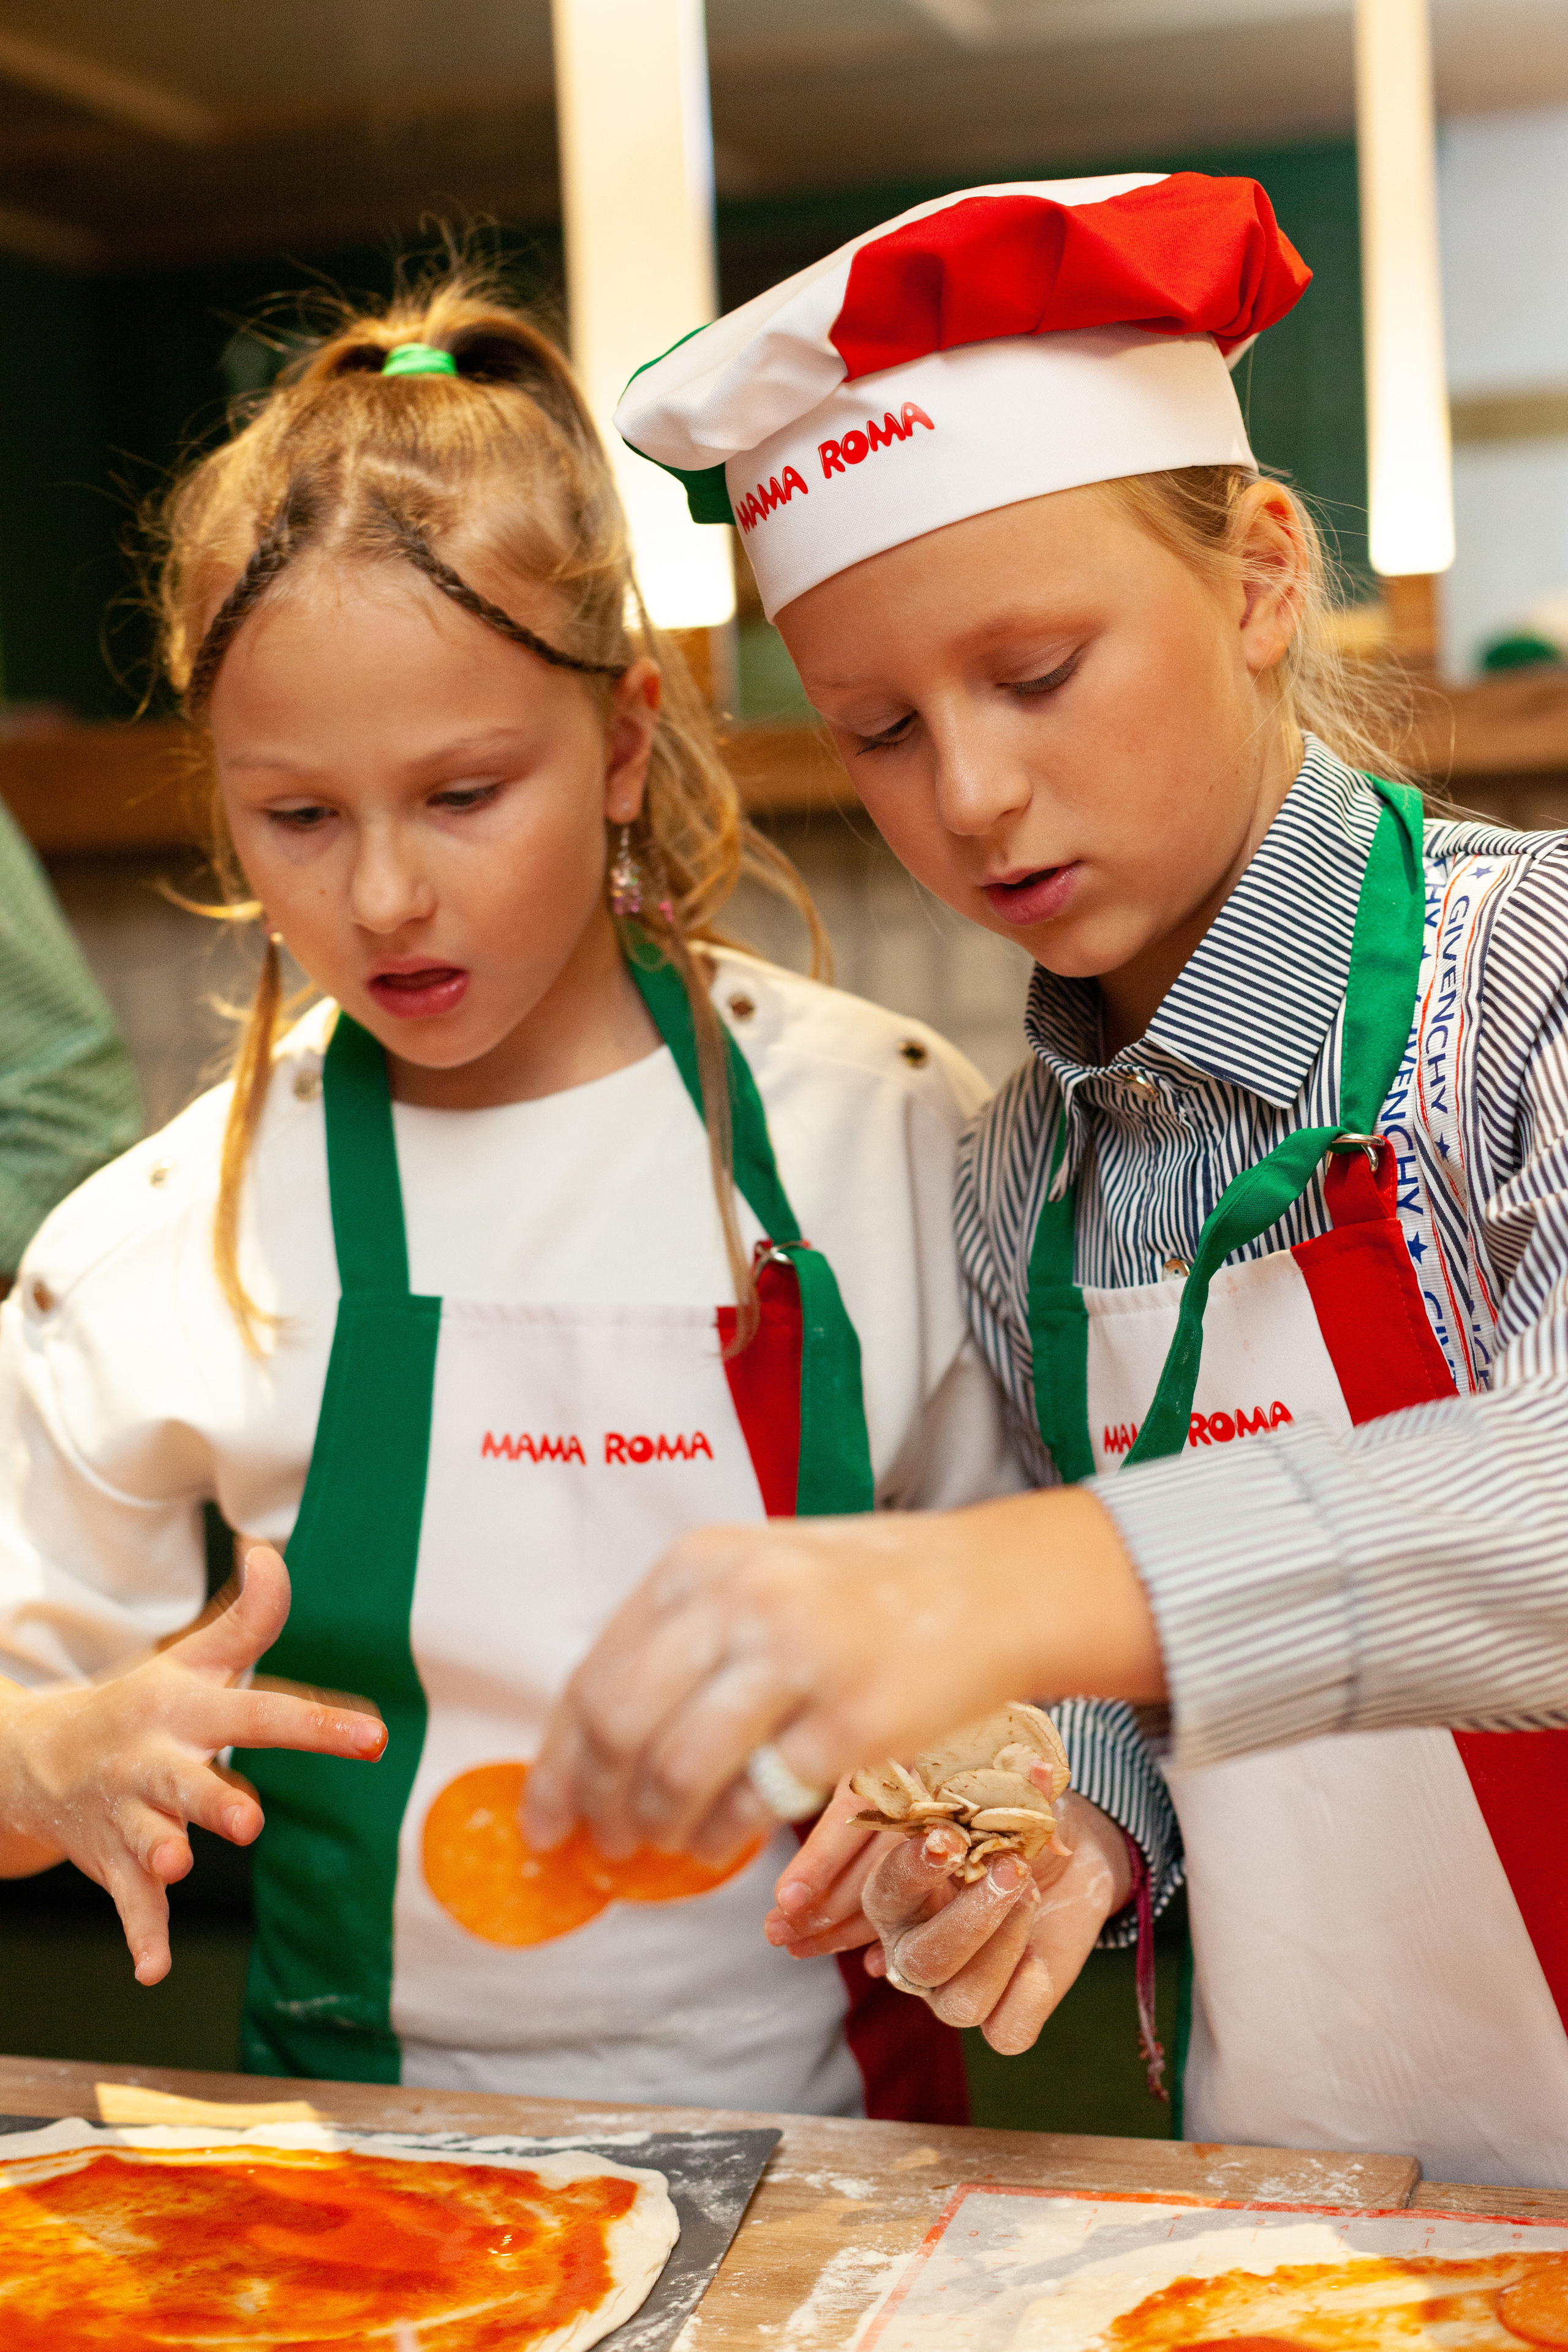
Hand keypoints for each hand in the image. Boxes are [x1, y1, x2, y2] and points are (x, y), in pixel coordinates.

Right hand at [0, 1545, 385, 1985]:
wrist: (39, 1757)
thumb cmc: (143, 1705)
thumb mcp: (193, 1660)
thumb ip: (248, 1618)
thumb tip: (272, 1554)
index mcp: (186, 1712)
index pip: (261, 1712)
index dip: (318, 1724)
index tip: (375, 1738)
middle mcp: (155, 1763)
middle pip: (189, 1782)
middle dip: (214, 1799)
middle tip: (247, 1818)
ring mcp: (131, 1814)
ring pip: (149, 1838)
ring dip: (161, 1853)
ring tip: (177, 1863)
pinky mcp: (114, 1861)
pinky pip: (128, 1902)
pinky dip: (140, 1935)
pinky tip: (153, 1971)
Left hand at [524, 1487, 1159, 1864]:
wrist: (985, 1586)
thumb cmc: (859, 1591)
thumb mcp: (753, 1575)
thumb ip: (678, 1639)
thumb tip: (590, 1746)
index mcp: (698, 1565)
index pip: (593, 1680)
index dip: (556, 1765)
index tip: (544, 1820)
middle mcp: (737, 1601)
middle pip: (619, 1731)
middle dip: (597, 1806)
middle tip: (605, 1845)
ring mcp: (796, 1659)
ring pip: (677, 1773)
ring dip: (659, 1830)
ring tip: (671, 1845)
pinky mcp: (851, 1721)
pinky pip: (754, 1802)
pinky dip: (723, 1837)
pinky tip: (725, 1842)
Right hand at [771, 1787, 1129, 2052]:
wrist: (1066, 1848)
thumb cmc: (1012, 1815)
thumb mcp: (1002, 1791)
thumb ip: (998, 1783)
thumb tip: (1032, 1769)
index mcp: (896, 1895)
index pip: (882, 1894)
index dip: (911, 1871)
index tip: (948, 1839)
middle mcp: (915, 1948)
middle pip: (921, 1961)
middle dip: (967, 1918)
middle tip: (1008, 1868)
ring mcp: (956, 1986)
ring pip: (960, 2004)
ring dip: (1002, 1945)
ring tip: (1029, 1893)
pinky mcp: (1006, 2013)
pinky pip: (1008, 2033)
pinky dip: (1027, 1996)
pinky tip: (1040, 1956)